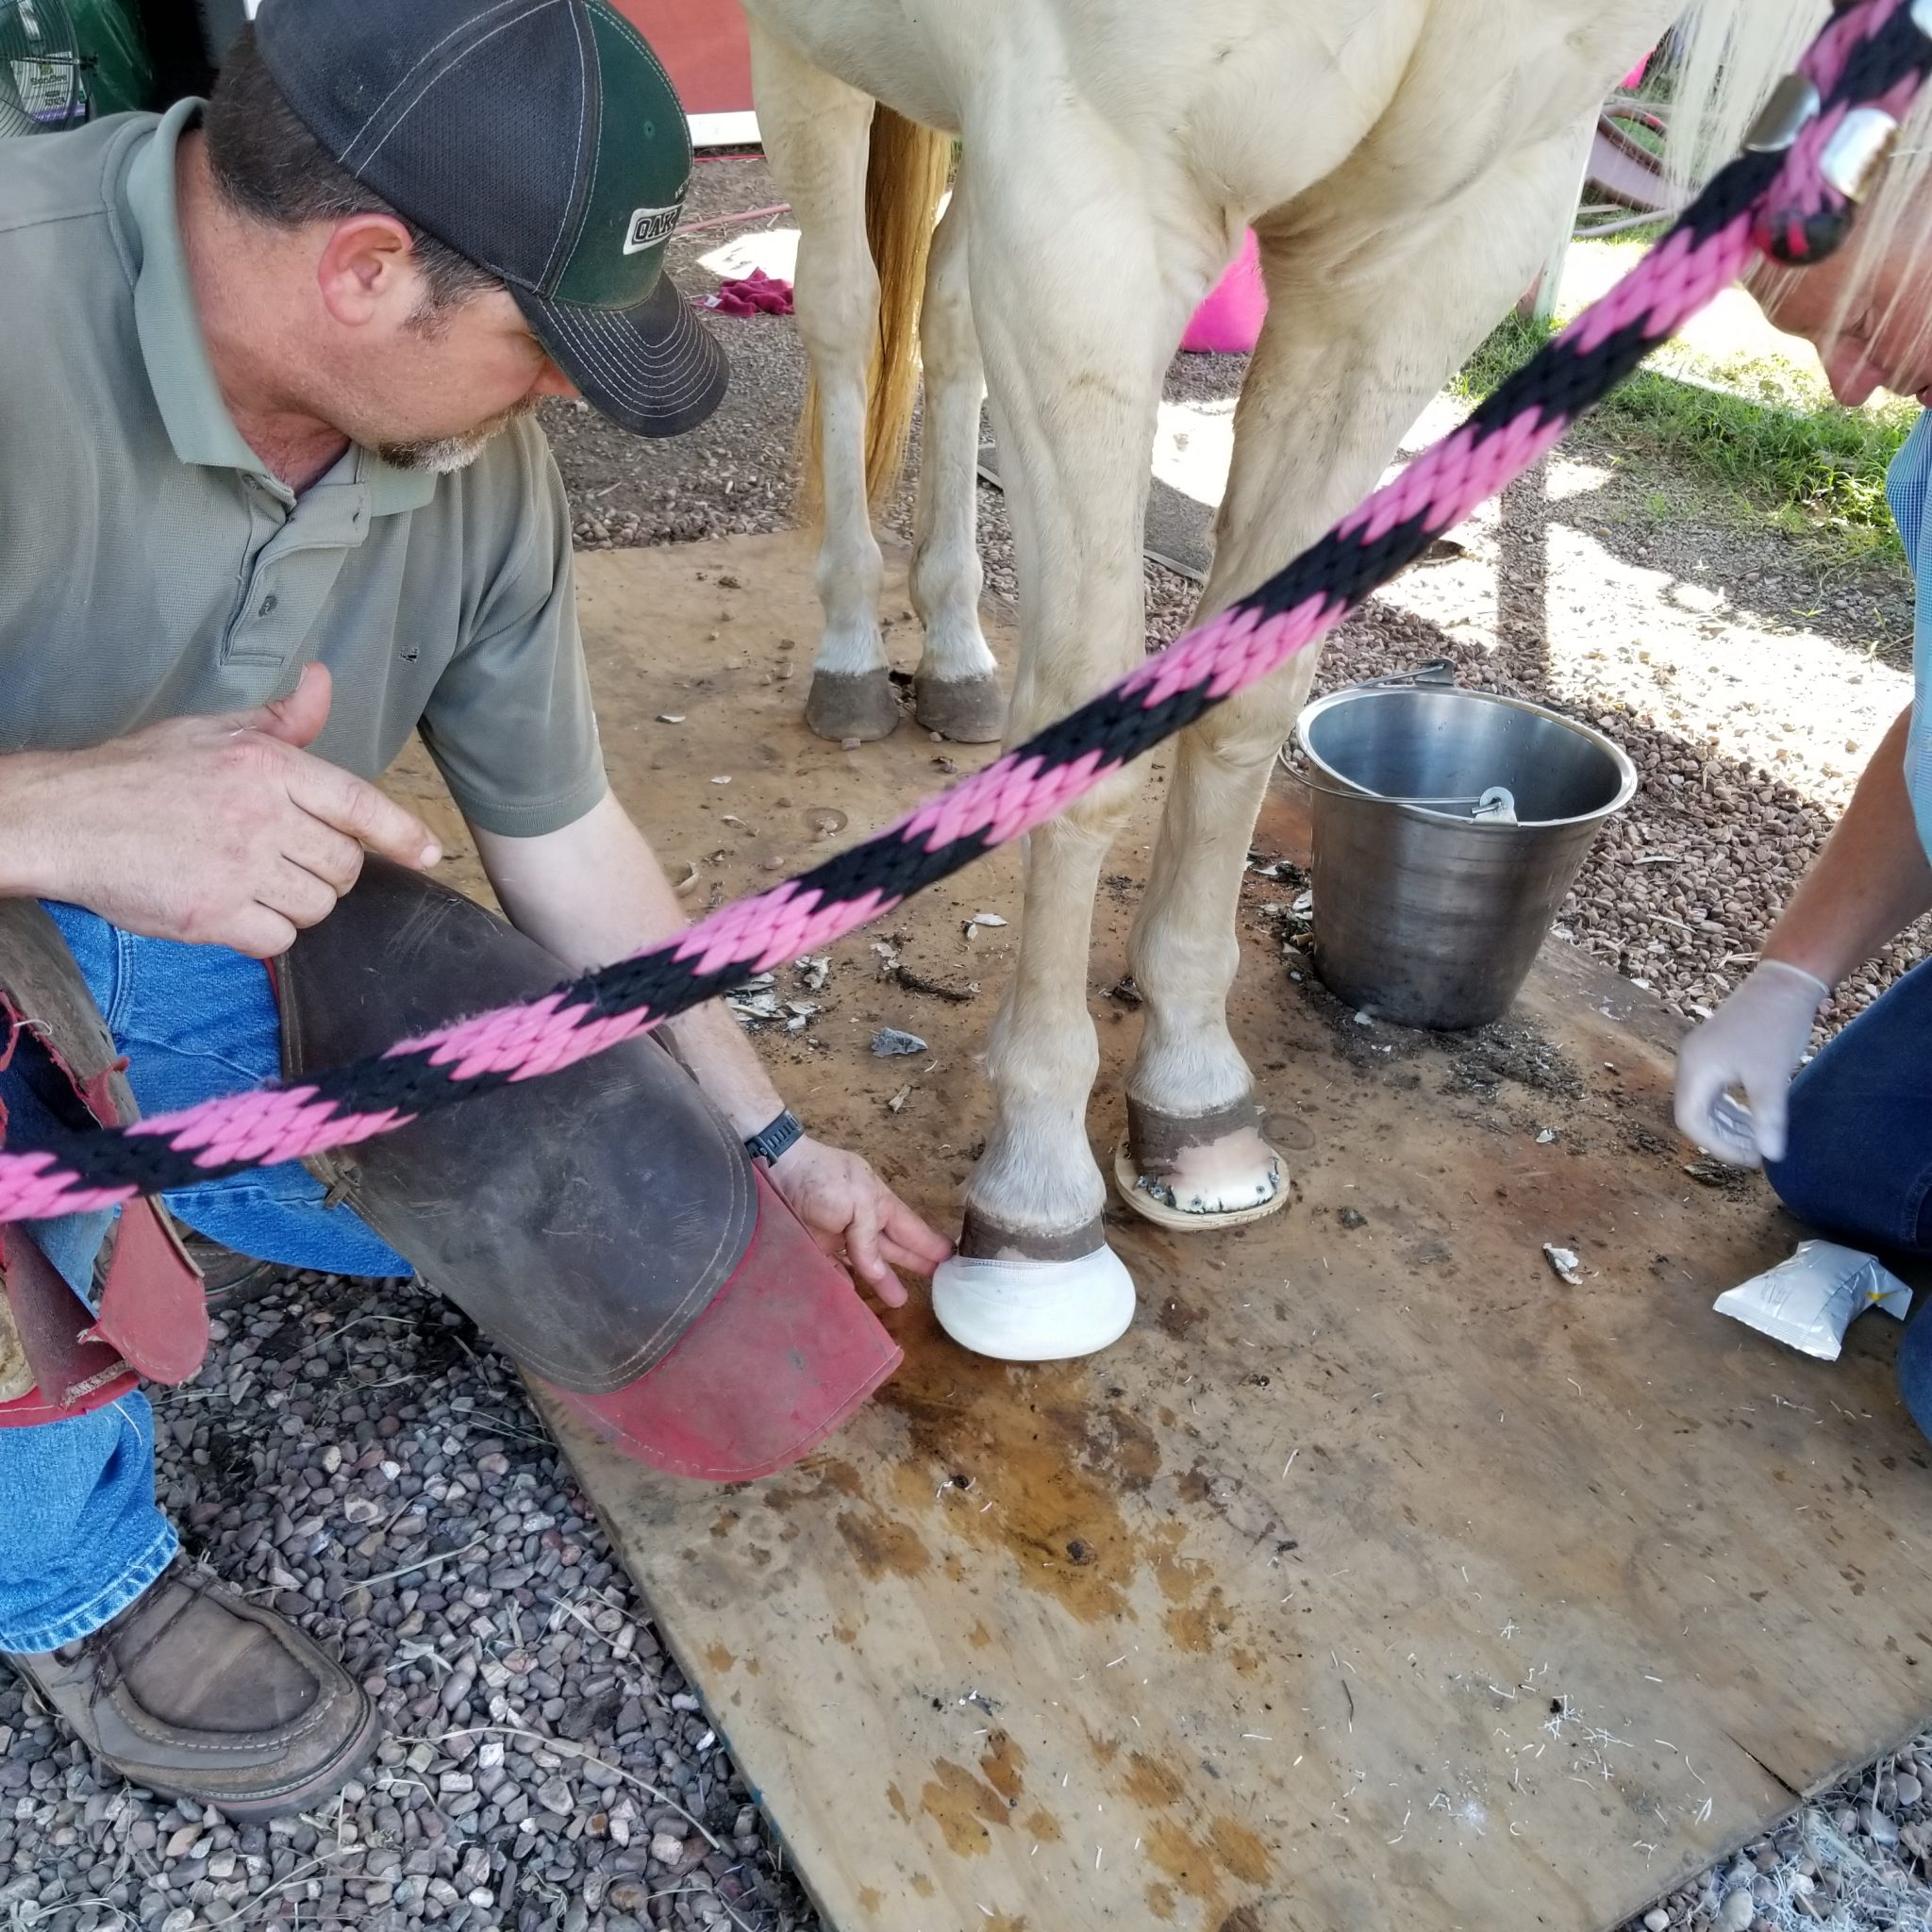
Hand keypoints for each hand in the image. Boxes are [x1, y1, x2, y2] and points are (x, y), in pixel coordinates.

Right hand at [0, 664, 439, 957]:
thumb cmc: (142, 774)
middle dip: (330, 870)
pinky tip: (238, 909)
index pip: (358, 804)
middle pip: (345, 866)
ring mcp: (239, 869)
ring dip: (300, 903)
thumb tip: (323, 681)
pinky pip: (279, 939)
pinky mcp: (213, 916)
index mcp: (268, 766)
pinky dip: (267, 932)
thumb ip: (283, 720)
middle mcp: (262, 817)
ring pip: (318, 907)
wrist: (65, 818)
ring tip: (259, 881)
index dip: (402, 833)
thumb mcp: (215, 733)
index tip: (430, 853)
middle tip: (290, 860)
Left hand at [767, 1137, 953, 1304]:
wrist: (774, 1169)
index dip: (931, 1244)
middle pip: (895, 1248)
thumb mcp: (858, 1201)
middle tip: (940, 1282)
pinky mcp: (815, 1248)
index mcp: (879, 1204)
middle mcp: (863, 1222)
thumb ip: (870, 1237)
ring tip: (901, 1300)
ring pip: (867, 1263)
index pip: (912, 1229)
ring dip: (883, 1280)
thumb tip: (878, 1274)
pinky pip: (835, 1270)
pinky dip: (846, 1282)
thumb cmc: (823, 1179)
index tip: (954, 1258)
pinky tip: (855, 1296)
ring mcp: (839, 1235)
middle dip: (916, 1263)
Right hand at [1673, 959, 1829, 1165]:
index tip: (1751, 1158)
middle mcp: (1691, 1062)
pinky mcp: (1716, 1051)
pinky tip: (1755, 1116)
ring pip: (1705, 1103)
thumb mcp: (1772, 1076)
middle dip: (1723, 1138)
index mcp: (1696, 1068)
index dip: (1718, 1146)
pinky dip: (1732, 1108)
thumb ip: (1768, 1118)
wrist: (1786, 982)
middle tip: (1756, 1154)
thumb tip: (1771, 1157)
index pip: (1691, 1121)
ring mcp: (1702, 1055)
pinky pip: (1715, 1090)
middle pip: (1694, 1114)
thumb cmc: (1776, 1027)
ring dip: (1728, 1125)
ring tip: (1757, 1140)